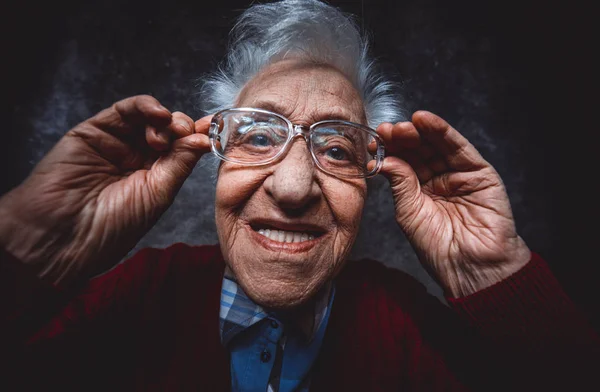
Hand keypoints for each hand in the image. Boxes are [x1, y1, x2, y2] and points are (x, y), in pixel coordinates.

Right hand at [0, 95, 211, 284]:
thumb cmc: (112, 225)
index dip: (196, 138)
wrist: (64, 234)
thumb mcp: (157, 194)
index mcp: (153, 177)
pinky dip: (145, 106)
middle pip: (167, 131)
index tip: (214, 130)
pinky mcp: (94, 130)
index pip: (180, 150)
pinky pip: (123, 110)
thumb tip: (203, 139)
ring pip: (148, 118)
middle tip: (188, 134)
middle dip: (183, 128)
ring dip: (166, 118)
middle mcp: (135, 159)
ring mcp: (115, 143)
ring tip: (171, 129)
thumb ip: (179, 163)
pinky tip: (159, 114)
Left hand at [377, 111, 530, 296]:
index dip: (390, 150)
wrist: (470, 266)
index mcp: (420, 191)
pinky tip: (424, 121)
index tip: (374, 140)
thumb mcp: (410, 213)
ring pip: (437, 145)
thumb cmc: (439, 247)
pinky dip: (442, 131)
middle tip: (386, 130)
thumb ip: (400, 183)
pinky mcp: (480, 172)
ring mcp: (460, 175)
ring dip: (418, 132)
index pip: (404, 163)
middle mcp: (439, 180)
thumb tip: (384, 158)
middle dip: (402, 139)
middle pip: (419, 151)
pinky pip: (460, 147)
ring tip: (402, 125)